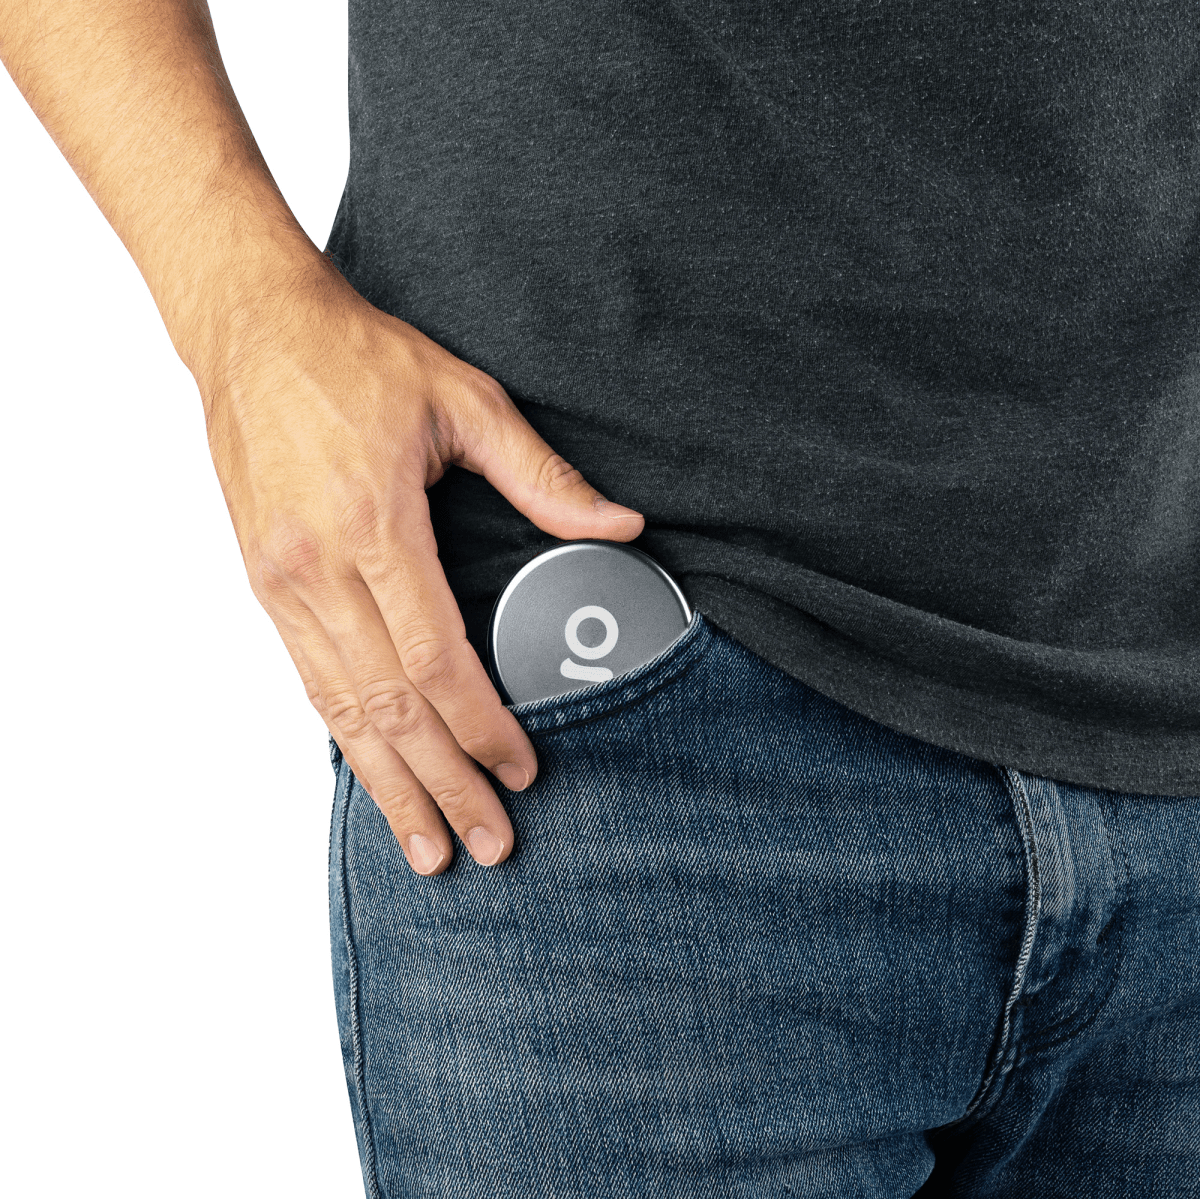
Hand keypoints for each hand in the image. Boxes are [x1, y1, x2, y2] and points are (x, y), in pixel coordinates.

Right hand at [197, 255, 643, 874]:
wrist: (251, 329)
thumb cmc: (353, 358)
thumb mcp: (464, 400)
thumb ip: (543, 477)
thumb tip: (616, 526)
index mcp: (373, 525)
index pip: (435, 661)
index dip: (482, 728)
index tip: (521, 771)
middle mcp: (317, 568)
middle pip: (389, 708)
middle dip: (441, 785)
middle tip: (485, 845)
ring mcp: (282, 582)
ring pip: (340, 711)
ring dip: (387, 784)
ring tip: (426, 847)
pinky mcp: (265, 584)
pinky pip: (310, 680)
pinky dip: (345, 738)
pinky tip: (373, 775)